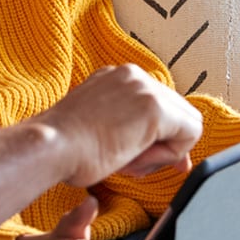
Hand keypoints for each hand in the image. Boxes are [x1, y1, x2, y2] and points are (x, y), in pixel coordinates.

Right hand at [34, 65, 201, 188]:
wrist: (51, 146)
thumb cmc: (64, 148)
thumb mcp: (99, 128)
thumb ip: (128, 129)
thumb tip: (160, 147)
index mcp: (115, 78)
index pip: (158, 102)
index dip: (161, 134)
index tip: (151, 156)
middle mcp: (132, 75)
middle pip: (177, 110)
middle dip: (166, 142)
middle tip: (139, 164)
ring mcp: (144, 87)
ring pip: (186, 122)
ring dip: (164, 150)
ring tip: (129, 162)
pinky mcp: (155, 107)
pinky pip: (189, 134)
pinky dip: (171, 154)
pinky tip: (137, 159)